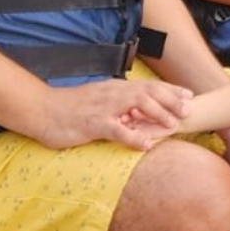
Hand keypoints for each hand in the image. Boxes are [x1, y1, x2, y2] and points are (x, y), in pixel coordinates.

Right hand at [35, 78, 191, 151]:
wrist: (41, 110)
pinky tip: (146, 144)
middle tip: (188, 110)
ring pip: (137, 104)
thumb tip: (135, 111)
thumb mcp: (97, 102)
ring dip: (158, 114)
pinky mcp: (93, 124)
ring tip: (173, 125)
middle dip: (171, 100)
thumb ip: (116, 105)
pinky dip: (134, 137)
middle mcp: (112, 94)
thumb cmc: (69, 109)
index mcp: (114, 89)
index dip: (170, 90)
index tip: (188, 95)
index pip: (147, 86)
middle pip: (148, 91)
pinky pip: (117, 130)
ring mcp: (103, 108)